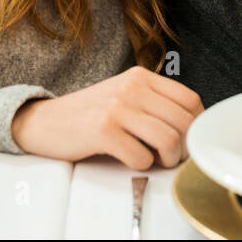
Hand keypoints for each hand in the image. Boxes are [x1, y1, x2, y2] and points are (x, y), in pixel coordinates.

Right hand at [10, 67, 203, 168]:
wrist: (45, 121)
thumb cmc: (89, 113)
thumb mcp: (124, 95)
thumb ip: (154, 102)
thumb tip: (191, 125)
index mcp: (141, 76)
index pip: (190, 100)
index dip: (197, 125)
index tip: (188, 139)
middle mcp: (131, 88)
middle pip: (184, 122)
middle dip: (184, 147)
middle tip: (172, 157)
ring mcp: (117, 108)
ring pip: (168, 139)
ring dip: (167, 159)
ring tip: (156, 160)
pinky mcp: (103, 131)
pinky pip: (141, 156)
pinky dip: (142, 165)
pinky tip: (131, 159)